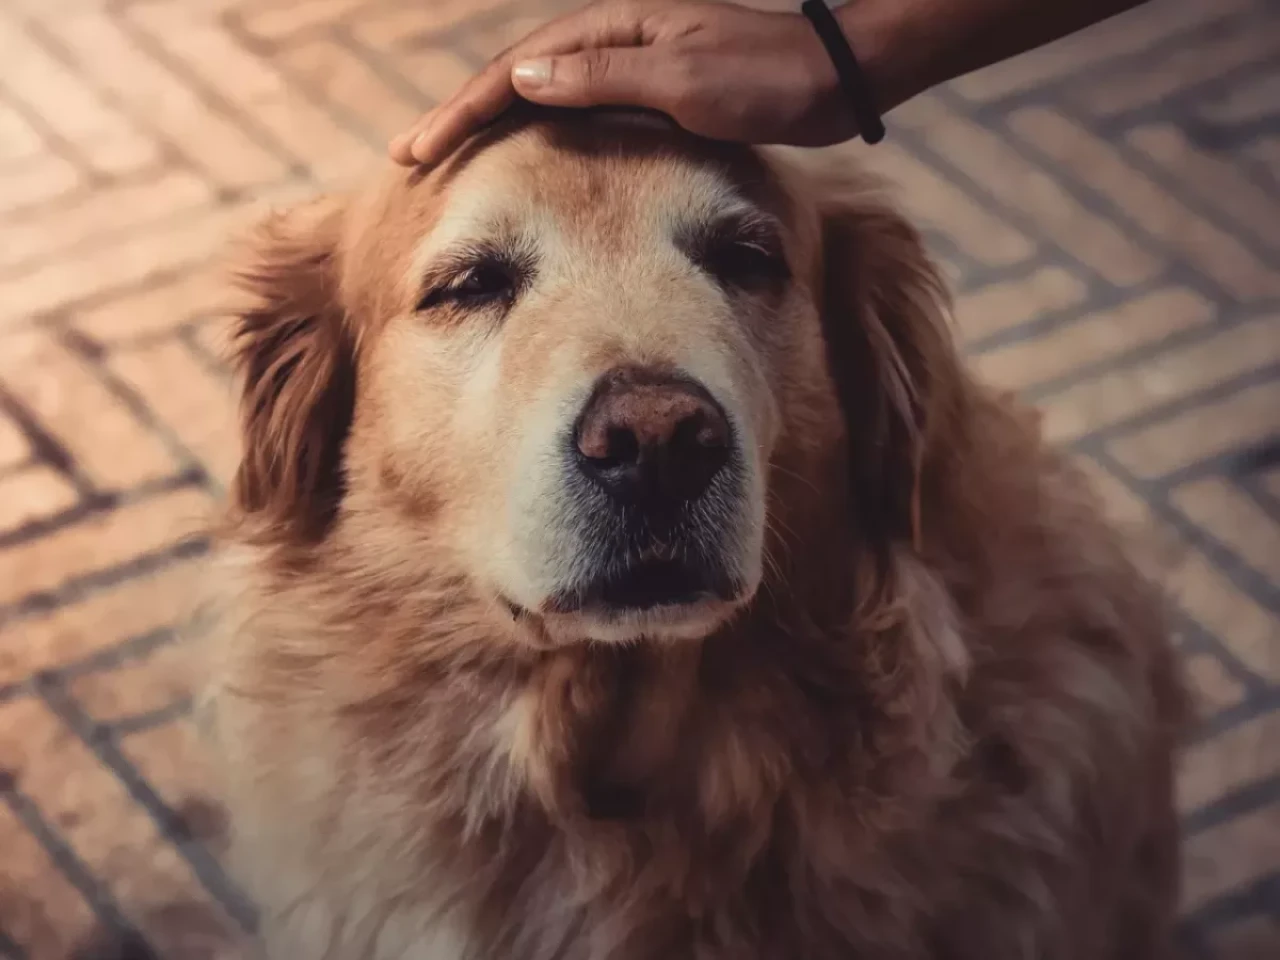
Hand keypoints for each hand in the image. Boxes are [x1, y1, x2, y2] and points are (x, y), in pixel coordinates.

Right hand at [389, 0, 863, 166]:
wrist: (830, 78)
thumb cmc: (765, 79)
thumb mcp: (683, 80)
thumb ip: (602, 78)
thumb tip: (521, 80)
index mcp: (610, 30)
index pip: (514, 73)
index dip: (461, 111)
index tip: (419, 149)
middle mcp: (611, 41)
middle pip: (515, 79)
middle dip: (460, 116)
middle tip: (409, 155)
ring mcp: (629, 64)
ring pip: (540, 95)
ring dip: (491, 123)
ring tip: (448, 154)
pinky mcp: (649, 90)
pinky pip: (574, 110)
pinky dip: (536, 131)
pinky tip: (523, 152)